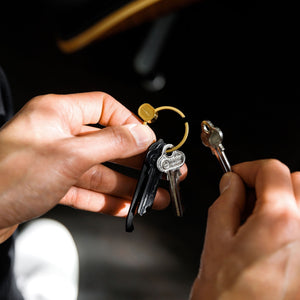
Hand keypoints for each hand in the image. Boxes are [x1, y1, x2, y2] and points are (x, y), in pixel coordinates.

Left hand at [0, 92, 185, 241]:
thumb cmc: (5, 178)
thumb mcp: (69, 155)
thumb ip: (110, 143)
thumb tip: (140, 133)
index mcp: (58, 114)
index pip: (104, 108)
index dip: (130, 123)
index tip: (149, 140)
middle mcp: (58, 135)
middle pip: (107, 144)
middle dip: (136, 162)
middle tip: (159, 172)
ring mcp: (56, 162)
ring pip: (100, 172)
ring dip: (126, 186)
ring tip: (151, 196)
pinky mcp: (52, 185)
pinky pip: (87, 190)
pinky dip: (106, 200)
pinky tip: (125, 207)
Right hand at [190, 159, 299, 299]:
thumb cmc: (227, 295)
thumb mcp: (216, 238)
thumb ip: (226, 202)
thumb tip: (231, 184)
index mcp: (279, 221)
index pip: (273, 170)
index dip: (249, 168)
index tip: (237, 177)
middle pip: (297, 180)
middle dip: (270, 181)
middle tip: (249, 195)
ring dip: (283, 199)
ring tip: (258, 217)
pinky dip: (289, 221)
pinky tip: (270, 236)